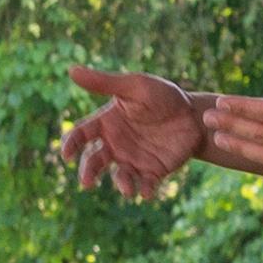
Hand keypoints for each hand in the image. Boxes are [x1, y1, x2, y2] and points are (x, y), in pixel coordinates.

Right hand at [55, 66, 212, 196]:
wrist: (195, 113)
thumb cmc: (162, 95)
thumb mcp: (134, 86)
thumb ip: (104, 83)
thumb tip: (71, 70)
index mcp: (106, 123)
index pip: (80, 135)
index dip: (71, 145)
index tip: (67, 155)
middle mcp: (115, 145)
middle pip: (94, 161)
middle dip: (88, 173)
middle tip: (87, 183)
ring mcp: (133, 160)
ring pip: (119, 177)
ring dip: (120, 184)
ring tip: (126, 189)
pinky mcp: (153, 171)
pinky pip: (145, 184)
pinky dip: (144, 191)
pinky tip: (145, 192)